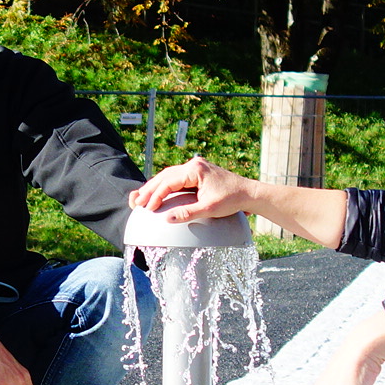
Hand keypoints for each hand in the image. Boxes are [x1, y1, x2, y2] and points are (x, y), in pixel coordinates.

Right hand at [129, 156, 260, 220]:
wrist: (248, 193)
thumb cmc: (232, 200)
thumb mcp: (209, 209)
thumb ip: (187, 213)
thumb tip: (167, 219)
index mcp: (195, 170)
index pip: (168, 182)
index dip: (156, 195)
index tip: (148, 208)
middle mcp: (193, 165)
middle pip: (164, 176)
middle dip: (150, 190)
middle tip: (137, 203)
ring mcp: (195, 167)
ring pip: (168, 175)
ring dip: (155, 187)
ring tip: (142, 199)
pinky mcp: (197, 173)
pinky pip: (176, 178)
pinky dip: (165, 186)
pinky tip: (157, 194)